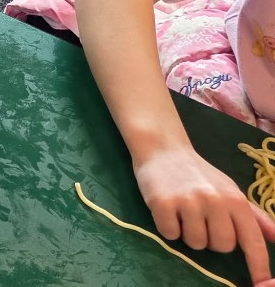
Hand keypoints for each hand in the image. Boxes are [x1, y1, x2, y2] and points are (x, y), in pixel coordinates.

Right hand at [133, 146, 274, 285]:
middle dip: (212, 240)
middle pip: (221, 246)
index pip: (252, 240)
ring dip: (189, 234)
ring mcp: (188, 202)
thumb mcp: (231, 191)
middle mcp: (215, 201)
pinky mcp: (162, 203)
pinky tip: (168, 211)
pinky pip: (170, 235)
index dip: (258, 265)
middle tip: (202, 220)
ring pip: (195, 243)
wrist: (163, 150)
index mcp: (235, 200)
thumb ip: (255, 217)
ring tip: (183, 213)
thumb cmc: (200, 175)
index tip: (261, 283)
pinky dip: (168, 228)